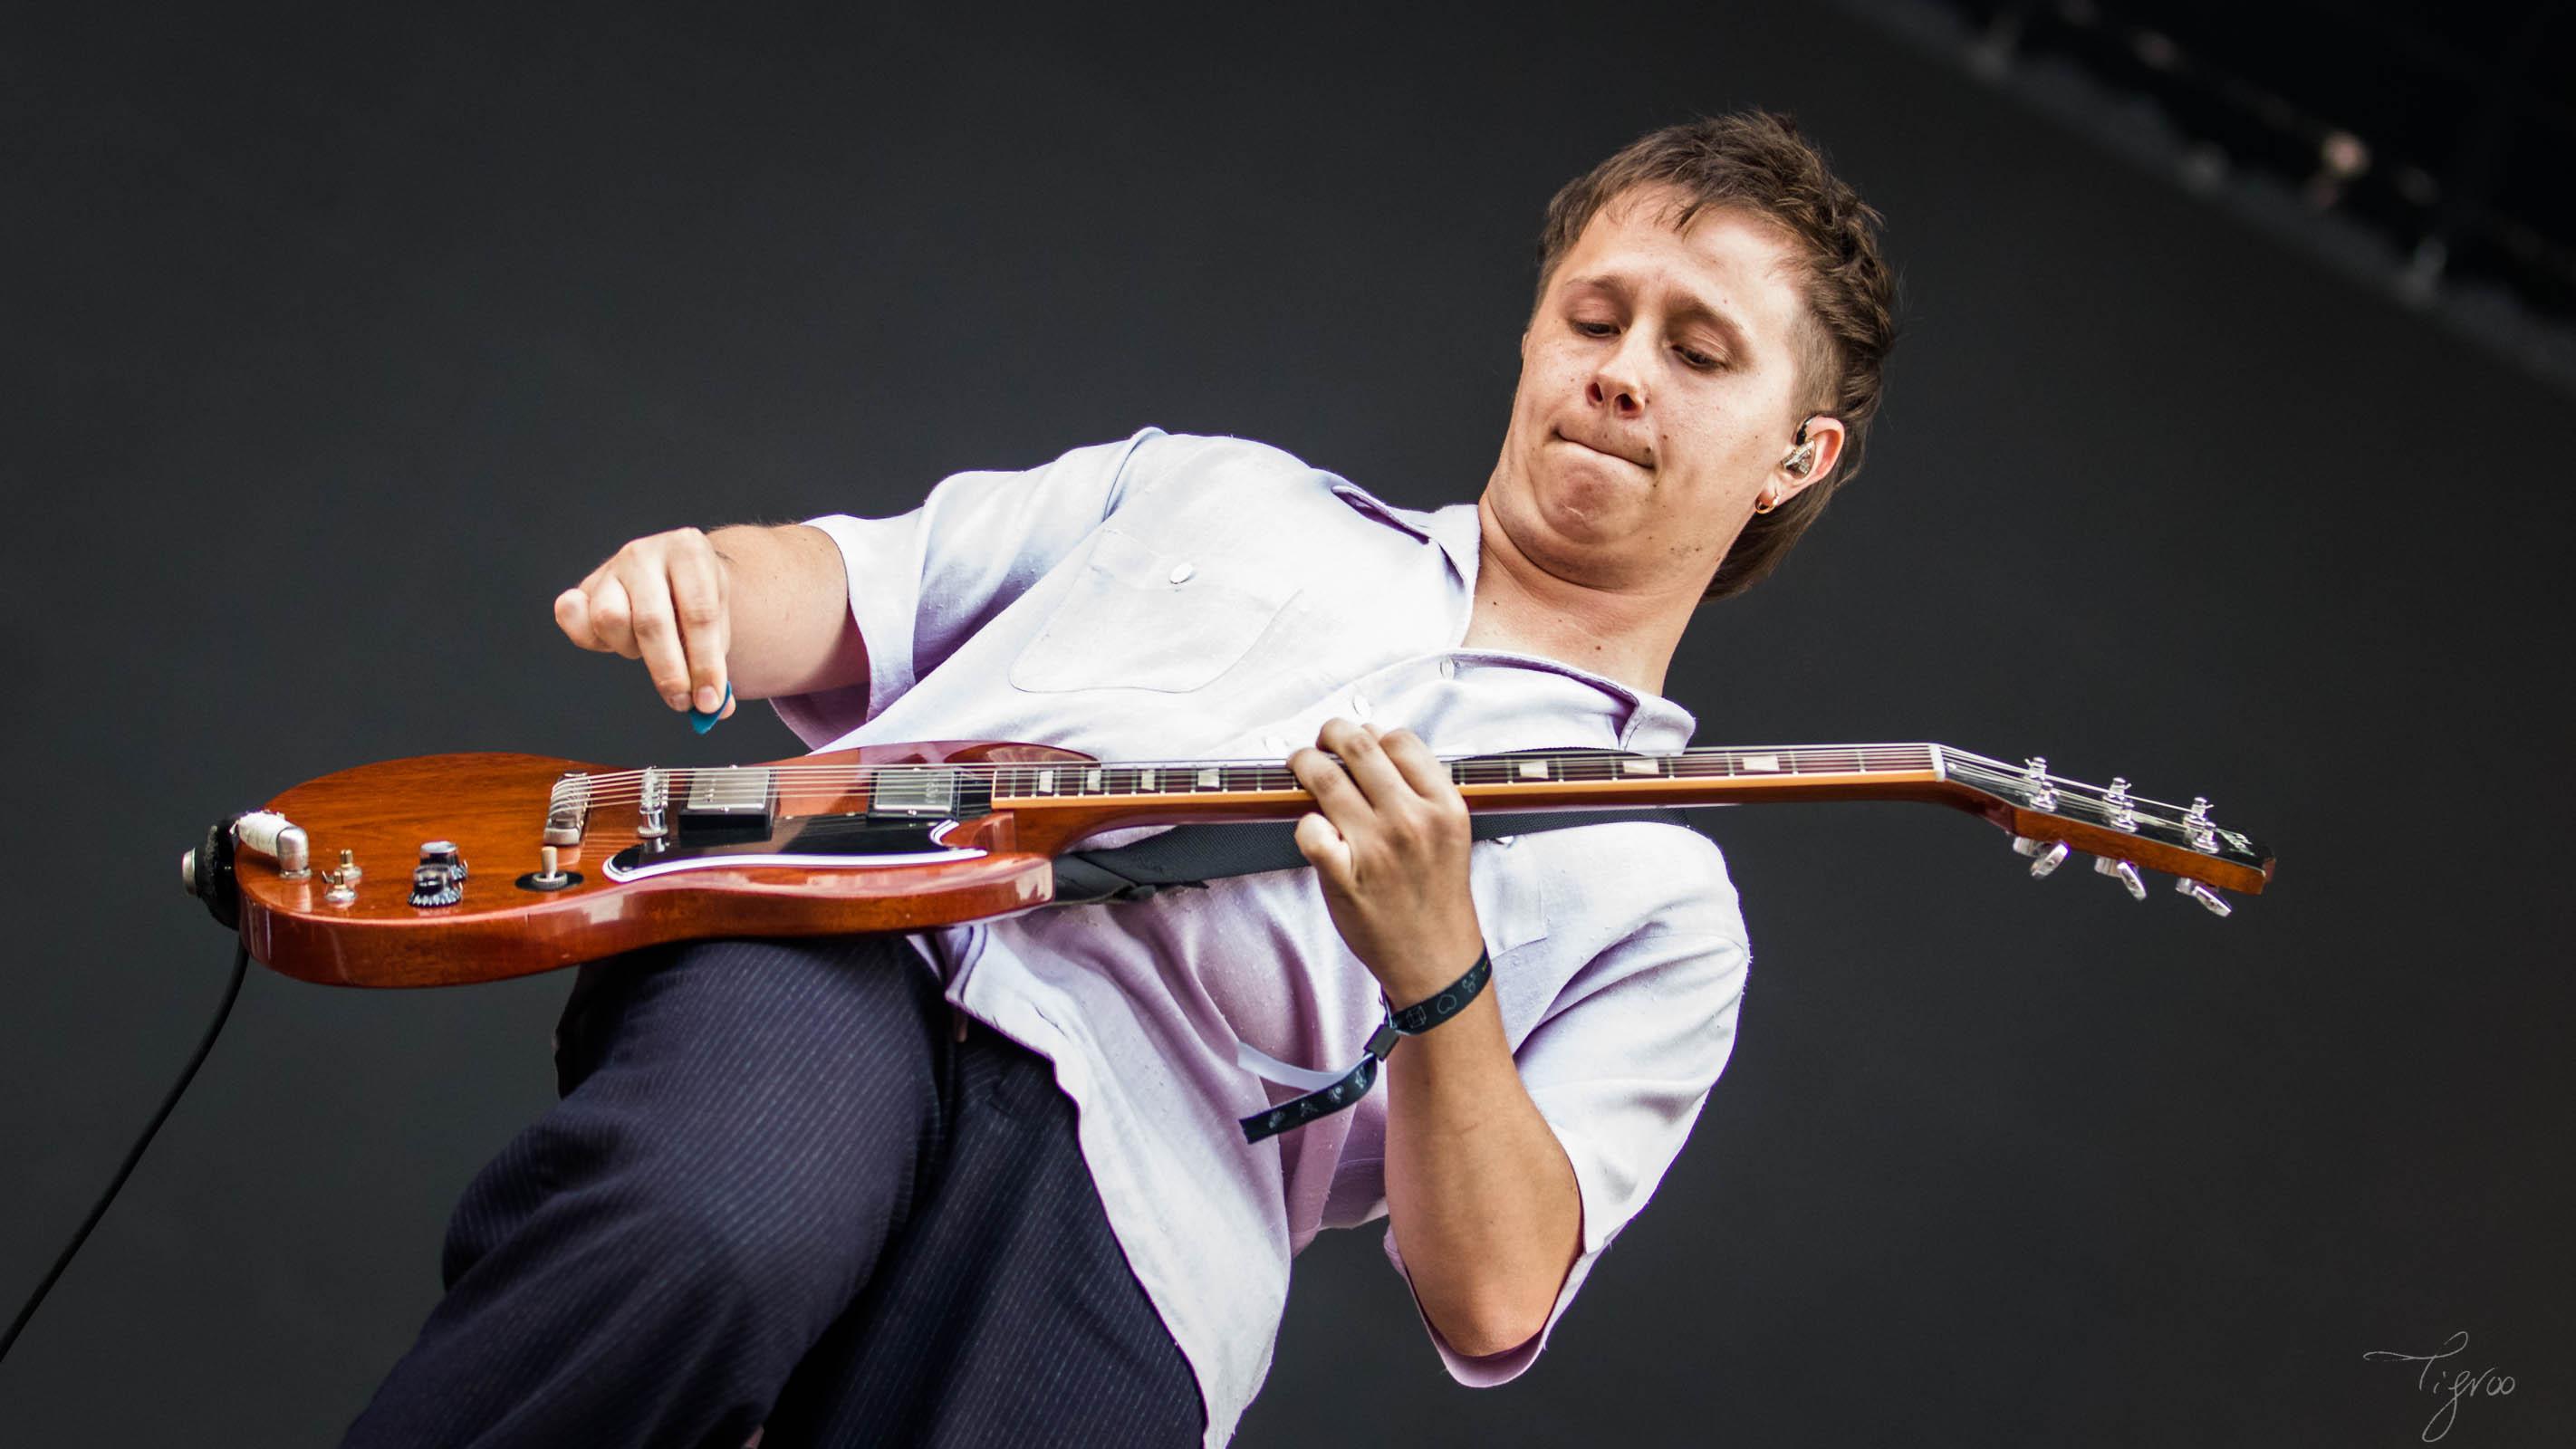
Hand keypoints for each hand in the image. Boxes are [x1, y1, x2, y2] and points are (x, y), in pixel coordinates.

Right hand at [554, 527, 739, 717]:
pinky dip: (586, 636)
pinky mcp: (585, 586)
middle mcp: (646, 552)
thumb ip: (716, 663)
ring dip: (630, 649)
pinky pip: (571, 614)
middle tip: (682, 701)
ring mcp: (612, 567)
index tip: (709, 701)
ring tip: (647, 650)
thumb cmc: (697, 600)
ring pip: (609, 619)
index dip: (705, 663)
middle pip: (652, 621)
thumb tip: (715, 709)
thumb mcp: (719, 622)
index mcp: (689, 550)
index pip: (699, 614)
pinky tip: (610, 643)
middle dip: (669, 671)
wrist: (675, 572)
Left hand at [1287, 719, 1486, 1006]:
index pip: (1400, 740)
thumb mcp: (1448, 833)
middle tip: (1321, 742)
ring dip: (1304, 763)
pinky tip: (1313, 828)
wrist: (1436, 959)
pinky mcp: (1344, 876)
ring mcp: (1376, 848)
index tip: (1358, 740)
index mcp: (1443, 806)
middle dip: (1331, 733)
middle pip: (1359, 747)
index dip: (1372, 733)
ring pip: (1325, 778)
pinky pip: (1308, 828)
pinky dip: (1304, 821)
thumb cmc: (1436, 895)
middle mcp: (1411, 821)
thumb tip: (1375, 742)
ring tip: (1300, 766)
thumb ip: (1419, 789)